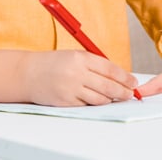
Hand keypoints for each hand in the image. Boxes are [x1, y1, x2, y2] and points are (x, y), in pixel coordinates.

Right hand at [19, 50, 138, 105]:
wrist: (28, 74)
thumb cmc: (55, 63)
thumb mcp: (76, 56)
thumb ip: (95, 64)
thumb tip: (119, 76)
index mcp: (81, 58)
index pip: (110, 69)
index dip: (124, 77)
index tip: (133, 82)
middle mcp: (77, 73)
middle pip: (108, 86)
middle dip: (123, 91)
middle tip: (130, 94)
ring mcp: (70, 89)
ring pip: (99, 98)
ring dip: (110, 99)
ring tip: (117, 97)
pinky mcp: (65, 102)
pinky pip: (86, 105)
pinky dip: (95, 104)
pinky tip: (100, 101)